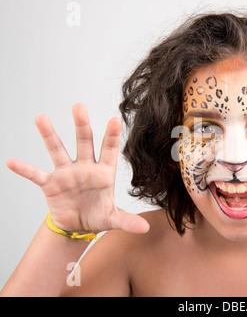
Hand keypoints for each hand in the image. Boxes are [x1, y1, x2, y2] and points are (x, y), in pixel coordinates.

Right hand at [6, 103, 148, 233]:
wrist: (77, 227)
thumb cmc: (98, 216)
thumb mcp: (113, 219)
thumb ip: (127, 221)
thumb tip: (145, 228)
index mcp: (104, 173)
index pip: (109, 151)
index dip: (112, 136)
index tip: (115, 119)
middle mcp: (85, 168)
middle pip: (84, 142)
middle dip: (81, 125)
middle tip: (79, 106)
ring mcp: (67, 174)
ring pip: (58, 150)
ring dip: (49, 135)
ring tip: (41, 118)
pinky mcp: (51, 184)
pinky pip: (35, 175)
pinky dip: (24, 170)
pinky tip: (11, 162)